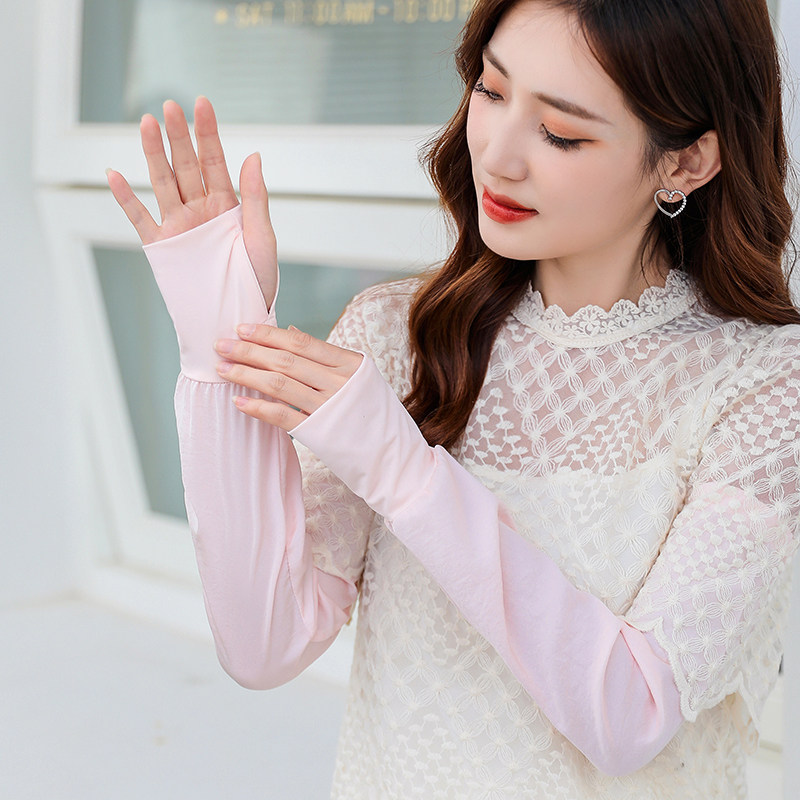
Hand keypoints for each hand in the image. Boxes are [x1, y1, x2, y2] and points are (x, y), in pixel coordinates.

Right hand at [106, 96, 277, 305]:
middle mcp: (201, 210)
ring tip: (146, 123)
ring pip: (162, 182)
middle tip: (169, 105)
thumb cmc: (257, 281)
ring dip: (153, 154)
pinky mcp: (162, 246)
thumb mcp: (262, 237)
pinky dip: (126, 199)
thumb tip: (253, 154)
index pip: (214, 161)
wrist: (237, 316)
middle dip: (178, 135)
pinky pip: (140, 219)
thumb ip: (256, 198)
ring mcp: (179, 226)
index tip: (202, 102)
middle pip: (185, 165)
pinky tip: (114, 174)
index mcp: (227, 206)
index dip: (208, 132)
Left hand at [213, 323, 362, 429]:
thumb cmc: (374, 414)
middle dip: (249, 350)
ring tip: (223, 369)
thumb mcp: (360, 377)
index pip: (301, 343)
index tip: (242, 328)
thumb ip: (326, 356)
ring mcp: (329, 408)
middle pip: (285, 360)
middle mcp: (340, 383)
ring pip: (279, 384)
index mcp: (351, 364)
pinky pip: (282, 416)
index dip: (268, 334)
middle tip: (221, 344)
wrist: (394, 456)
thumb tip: (292, 332)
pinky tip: (238, 401)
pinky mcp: (319, 433)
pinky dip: (258, 407)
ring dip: (246, 375)